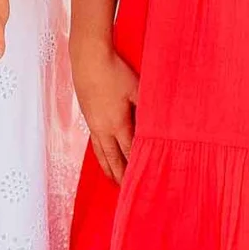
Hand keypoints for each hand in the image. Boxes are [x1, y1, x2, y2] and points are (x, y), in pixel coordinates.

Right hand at [73, 37, 138, 181]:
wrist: (88, 58)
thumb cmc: (115, 71)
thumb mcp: (138, 88)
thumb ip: (148, 107)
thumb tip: (160, 123)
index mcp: (118, 123)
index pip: (130, 152)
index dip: (137, 167)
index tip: (145, 180)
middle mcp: (104, 128)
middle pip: (113, 159)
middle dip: (121, 175)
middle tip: (128, 191)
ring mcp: (93, 124)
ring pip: (101, 153)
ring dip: (109, 168)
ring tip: (114, 180)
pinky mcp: (88, 117)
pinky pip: (94, 143)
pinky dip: (100, 155)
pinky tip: (103, 157)